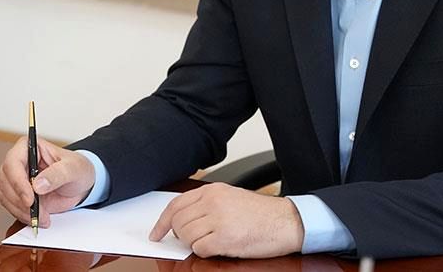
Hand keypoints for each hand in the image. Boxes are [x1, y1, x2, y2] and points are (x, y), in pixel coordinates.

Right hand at [0, 136, 95, 227]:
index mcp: (29, 147)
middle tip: (37, 212)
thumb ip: (57, 174)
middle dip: (20, 201)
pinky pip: (11, 207)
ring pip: (6, 196)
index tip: (29, 198)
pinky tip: (38, 218)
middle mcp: (18, 162)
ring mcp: (16, 179)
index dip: (18, 182)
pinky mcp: (17, 195)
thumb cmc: (77, 169)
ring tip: (42, 216)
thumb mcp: (73, 169)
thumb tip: (38, 184)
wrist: (80, 184)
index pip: (13, 162)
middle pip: (5, 181)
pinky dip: (23, 215)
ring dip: (21, 211)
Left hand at [149, 183, 304, 257]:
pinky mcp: (225, 238)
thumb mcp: (230, 197)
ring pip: (186, 236)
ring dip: (194, 243)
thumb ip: (206, 203)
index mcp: (213, 190)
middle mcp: (213, 202)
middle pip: (178, 221)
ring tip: (212, 241)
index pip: (176, 205)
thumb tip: (182, 219)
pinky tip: (219, 247)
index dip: (162, 221)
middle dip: (180, 234)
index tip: (156, 233)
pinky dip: (205, 252)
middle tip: (192, 239)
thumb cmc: (261, 213)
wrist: (285, 221)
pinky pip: (199, 249)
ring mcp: (218, 219)